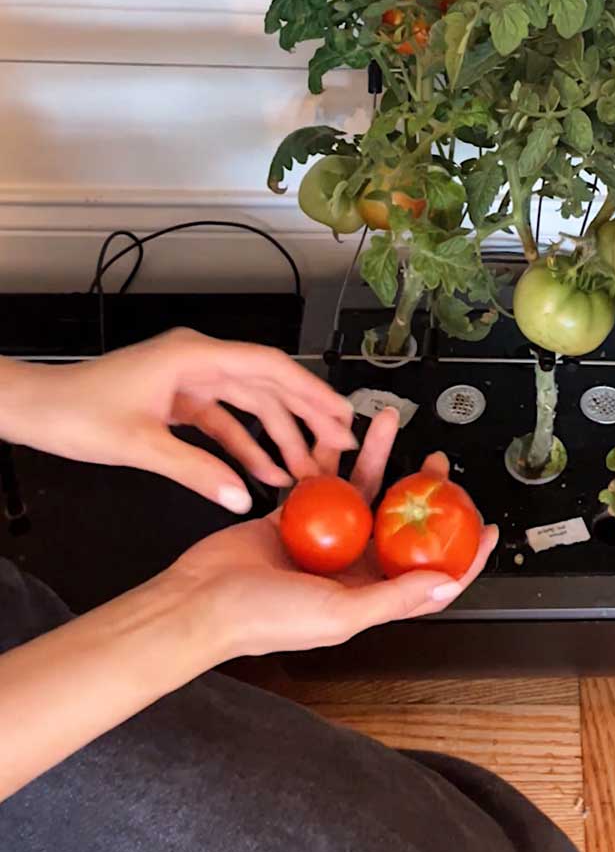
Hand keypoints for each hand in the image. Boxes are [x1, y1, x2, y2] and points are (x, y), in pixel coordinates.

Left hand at [0, 329, 357, 512]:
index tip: (341, 415)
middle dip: (306, 413)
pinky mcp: (179, 401)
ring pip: (250, 404)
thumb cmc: (75, 413)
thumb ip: (195, 471)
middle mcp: (197, 360)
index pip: (268, 367)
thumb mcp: (138, 445)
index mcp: (192, 355)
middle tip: (341, 441)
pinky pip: (225, 422)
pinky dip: (245, 446)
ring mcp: (189, 380)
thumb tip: (243, 496)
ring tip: (308, 468)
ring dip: (278, 435)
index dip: (310, 391)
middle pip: (267, 383)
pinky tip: (264, 474)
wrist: (35, 409)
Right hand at [169, 406, 498, 656]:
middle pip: (399, 523)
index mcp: (367, 596)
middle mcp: (351, 567)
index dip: (463, 556)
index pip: (429, 577)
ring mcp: (323, 539)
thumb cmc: (264, 618)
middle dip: (423, 491)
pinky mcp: (293, 515)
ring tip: (388, 423)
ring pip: (362, 491)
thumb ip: (393, 597)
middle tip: (437, 461)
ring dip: (378, 458)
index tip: (488, 528)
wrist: (199, 602)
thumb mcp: (339, 613)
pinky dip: (331, 456)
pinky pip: (321, 480)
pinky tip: (343, 433)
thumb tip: (446, 585)